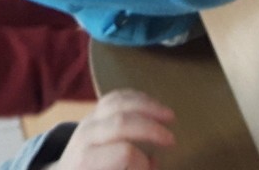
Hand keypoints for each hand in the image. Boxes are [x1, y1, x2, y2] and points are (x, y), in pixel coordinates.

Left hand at [50, 91, 175, 169]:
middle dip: (151, 129)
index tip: (151, 167)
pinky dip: (136, 97)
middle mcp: (86, 136)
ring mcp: (89, 120)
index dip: (142, 162)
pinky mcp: (94, 112)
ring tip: (169, 116)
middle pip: (121, 122)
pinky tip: (153, 104)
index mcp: (87, 160)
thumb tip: (152, 162)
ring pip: (119, 102)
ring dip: (148, 106)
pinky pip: (115, 97)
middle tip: (172, 140)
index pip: (124, 152)